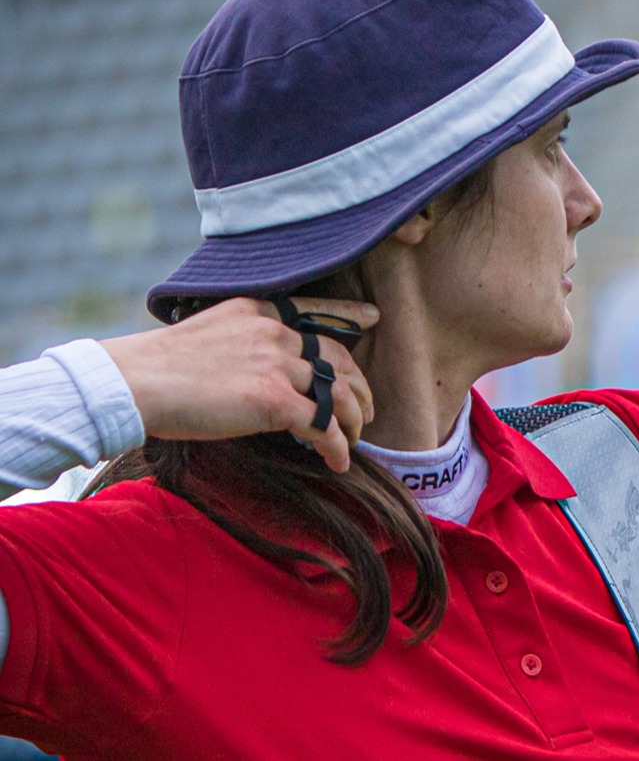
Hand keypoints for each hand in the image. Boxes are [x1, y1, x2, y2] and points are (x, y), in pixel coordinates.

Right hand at [99, 298, 378, 472]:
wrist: (131, 383)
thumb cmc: (154, 369)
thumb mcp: (205, 335)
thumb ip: (241, 343)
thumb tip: (261, 371)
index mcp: (256, 312)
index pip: (313, 310)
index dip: (347, 316)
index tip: (373, 319)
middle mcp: (273, 333)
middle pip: (336, 358)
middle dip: (358, 385)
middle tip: (366, 408)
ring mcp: (277, 365)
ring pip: (338, 393)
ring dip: (352, 420)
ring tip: (353, 440)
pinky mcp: (275, 400)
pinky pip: (322, 426)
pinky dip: (336, 447)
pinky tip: (338, 462)